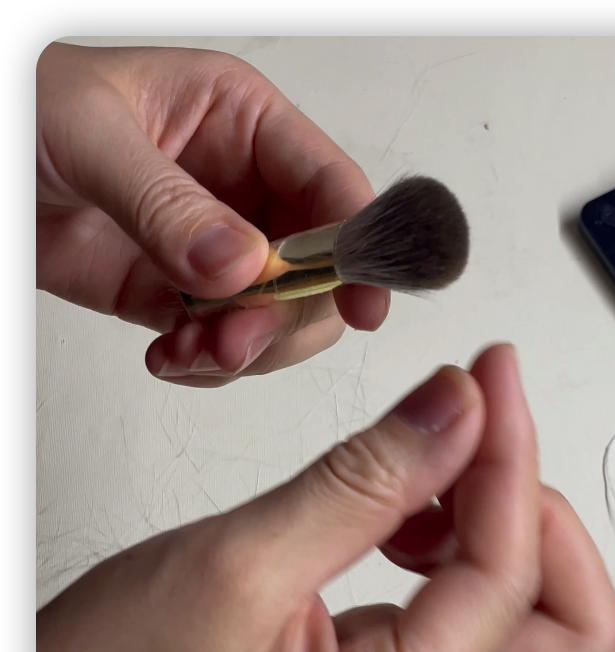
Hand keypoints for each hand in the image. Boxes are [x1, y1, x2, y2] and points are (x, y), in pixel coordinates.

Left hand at [36, 42, 388, 386]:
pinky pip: (225, 344)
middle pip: (318, 272)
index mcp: (245, 125)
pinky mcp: (181, 297)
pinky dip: (207, 366)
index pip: (332, 188)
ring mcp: (216, 250)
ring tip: (187, 353)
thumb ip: (167, 203)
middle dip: (288, 318)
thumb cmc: (17, 107)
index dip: (360, 247)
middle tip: (237, 339)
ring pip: (279, 319)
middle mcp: (245, 192)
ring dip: (245, 351)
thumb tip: (241, 264)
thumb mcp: (88, 134)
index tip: (364, 302)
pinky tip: (168, 357)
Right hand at [36, 345, 614, 651]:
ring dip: (504, 519)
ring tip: (431, 465)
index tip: (486, 382)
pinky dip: (467, 539)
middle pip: (571, 623)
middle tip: (482, 425)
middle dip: (537, 507)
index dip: (509, 460)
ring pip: (534, 611)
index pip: (510, 577)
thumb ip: (369, 478)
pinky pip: (479, 607)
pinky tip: (410, 508)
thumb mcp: (243, 554)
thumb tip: (459, 408)